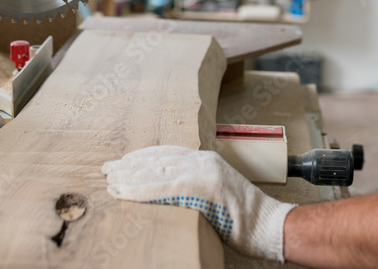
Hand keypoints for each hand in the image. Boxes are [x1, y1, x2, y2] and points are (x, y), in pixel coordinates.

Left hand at [102, 145, 295, 261]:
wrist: (271, 225)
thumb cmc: (247, 218)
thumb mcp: (218, 193)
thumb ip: (195, 186)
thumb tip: (169, 192)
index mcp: (206, 160)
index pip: (166, 153)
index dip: (142, 157)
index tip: (123, 162)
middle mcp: (202, 161)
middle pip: (156, 159)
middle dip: (129, 165)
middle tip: (107, 170)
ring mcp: (202, 172)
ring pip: (155, 171)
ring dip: (128, 177)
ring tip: (109, 182)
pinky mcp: (202, 188)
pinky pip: (162, 187)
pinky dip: (139, 190)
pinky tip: (123, 193)